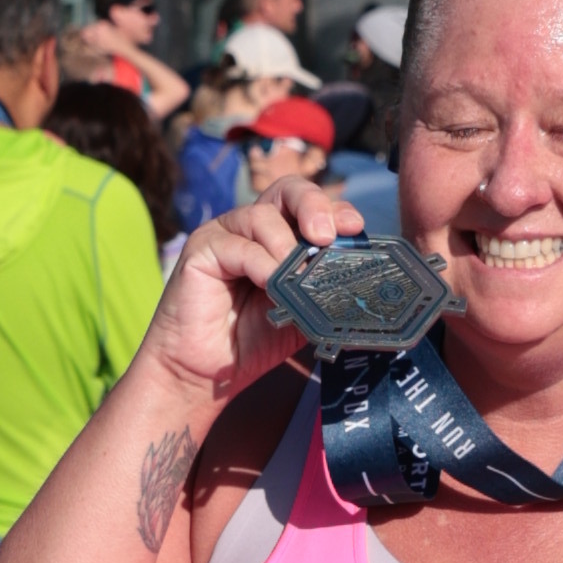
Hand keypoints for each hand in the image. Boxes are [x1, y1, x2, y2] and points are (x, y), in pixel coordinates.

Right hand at [145, 170, 374, 403]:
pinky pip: (237, 246)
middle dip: (313, 204)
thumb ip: (324, 291)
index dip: (335, 209)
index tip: (355, 229)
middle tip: (327, 236)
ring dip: (287, 245)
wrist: (204, 372)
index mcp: (278, 237)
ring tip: (298, 275)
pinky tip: (272, 286)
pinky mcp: (201, 250)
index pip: (309, 206)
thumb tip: (361, 283)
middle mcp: (251, 228)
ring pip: (262, 215)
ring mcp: (224, 235)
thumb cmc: (250, 340)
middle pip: (286, 190)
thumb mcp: (301, 313)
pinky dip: (261, 264)